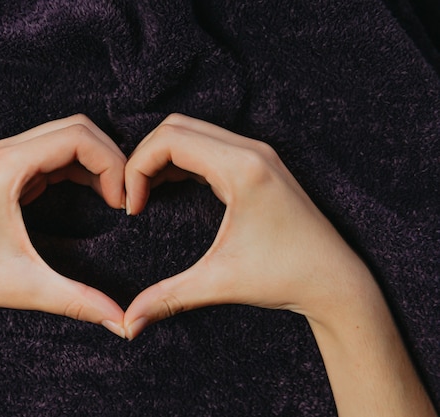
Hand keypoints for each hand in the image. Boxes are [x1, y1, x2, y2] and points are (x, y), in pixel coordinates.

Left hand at [0, 115, 126, 336]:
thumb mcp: (26, 288)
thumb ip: (79, 301)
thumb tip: (123, 323)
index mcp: (6, 166)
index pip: (77, 137)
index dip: (112, 164)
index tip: (123, 203)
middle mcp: (4, 152)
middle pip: (75, 128)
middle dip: (109, 157)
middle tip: (125, 197)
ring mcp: (3, 159)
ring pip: (64, 137)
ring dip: (95, 161)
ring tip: (114, 197)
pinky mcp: (5, 171)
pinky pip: (52, 155)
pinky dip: (79, 168)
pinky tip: (93, 194)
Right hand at [123, 114, 375, 338]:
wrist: (335, 281)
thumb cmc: (287, 277)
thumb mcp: (220, 283)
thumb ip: (167, 298)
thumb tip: (128, 324)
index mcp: (242, 168)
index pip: (168, 140)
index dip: (137, 169)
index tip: (133, 208)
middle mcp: (251, 150)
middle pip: (176, 127)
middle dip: (144, 158)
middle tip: (135, 198)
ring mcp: (257, 153)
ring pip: (191, 131)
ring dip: (162, 157)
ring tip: (147, 194)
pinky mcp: (259, 164)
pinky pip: (208, 145)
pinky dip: (182, 160)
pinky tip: (171, 188)